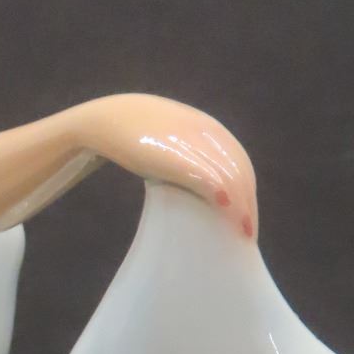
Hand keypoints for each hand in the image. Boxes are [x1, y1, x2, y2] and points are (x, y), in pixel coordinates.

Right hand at [79, 93, 257, 241]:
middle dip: (248, 204)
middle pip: (240, 172)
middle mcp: (207, 132)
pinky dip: (221, 194)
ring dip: (240, 208)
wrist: (105, 120)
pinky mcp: (178, 155)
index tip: (246, 215)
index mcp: (208, 127)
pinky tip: (224, 209)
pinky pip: (209, 176)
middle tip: (247, 233)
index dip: (247, 190)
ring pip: (231, 177)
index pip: (240, 162)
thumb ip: (187, 153)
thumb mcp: (169, 139)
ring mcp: (194, 143)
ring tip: (241, 233)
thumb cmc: (134, 134)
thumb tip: (197, 185)